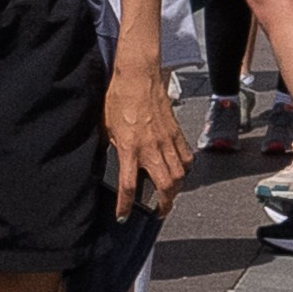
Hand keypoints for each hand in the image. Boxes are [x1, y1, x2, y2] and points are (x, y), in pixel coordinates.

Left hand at [104, 51, 189, 220]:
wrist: (138, 75)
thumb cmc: (119, 97)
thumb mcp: (105, 126)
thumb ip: (110, 146)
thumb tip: (108, 159)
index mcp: (129, 148)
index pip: (128, 186)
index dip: (125, 205)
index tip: (123, 216)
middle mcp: (151, 148)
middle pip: (166, 186)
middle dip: (164, 204)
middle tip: (159, 211)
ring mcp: (167, 141)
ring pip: (180, 175)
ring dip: (176, 190)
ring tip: (169, 195)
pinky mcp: (177, 132)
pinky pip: (186, 157)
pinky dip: (184, 168)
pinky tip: (179, 170)